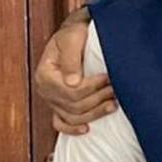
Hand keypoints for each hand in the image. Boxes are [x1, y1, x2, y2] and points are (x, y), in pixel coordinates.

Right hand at [34, 7, 116, 134]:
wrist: (76, 33)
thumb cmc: (75, 32)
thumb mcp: (73, 37)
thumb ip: (71, 58)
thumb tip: (71, 82)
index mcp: (44, 75)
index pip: (70, 91)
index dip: (92, 87)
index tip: (109, 78)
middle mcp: (45, 90)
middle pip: (73, 106)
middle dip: (98, 99)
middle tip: (117, 89)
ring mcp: (52, 100)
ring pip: (72, 117)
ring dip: (94, 114)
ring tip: (113, 105)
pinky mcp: (59, 105)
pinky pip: (61, 123)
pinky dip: (72, 129)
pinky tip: (87, 129)